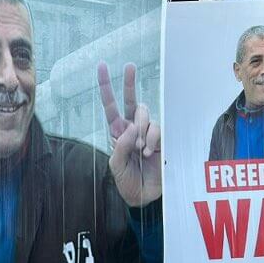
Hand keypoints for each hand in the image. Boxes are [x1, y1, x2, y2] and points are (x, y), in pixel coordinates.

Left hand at [97, 62, 160, 206]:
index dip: (106, 87)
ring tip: (140, 150)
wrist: (145, 196)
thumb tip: (131, 127)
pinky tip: (148, 151)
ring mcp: (147, 132)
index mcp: (117, 133)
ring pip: (144, 113)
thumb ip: (121, 146)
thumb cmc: (127, 182)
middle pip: (130, 100)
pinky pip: (156, 127)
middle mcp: (132, 128)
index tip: (102, 65)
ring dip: (141, 129)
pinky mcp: (161, 138)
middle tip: (129, 66)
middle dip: (129, 82)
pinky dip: (151, 138)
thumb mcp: (116, 166)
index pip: (111, 106)